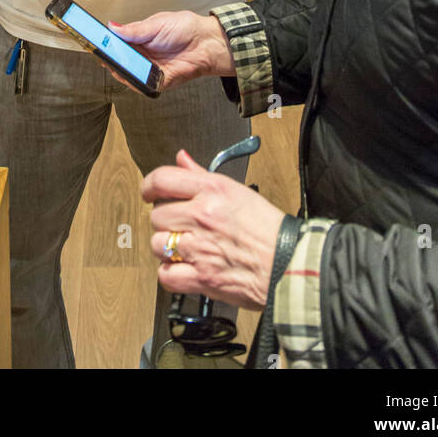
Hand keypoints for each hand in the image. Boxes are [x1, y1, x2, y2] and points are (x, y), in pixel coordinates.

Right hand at [106, 11, 234, 90]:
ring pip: (128, 74)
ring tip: (113, 63)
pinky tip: (128, 75)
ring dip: (120, 70)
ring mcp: (150, 69)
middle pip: (120, 60)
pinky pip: (143, 84)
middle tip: (101, 55)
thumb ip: (134, 29)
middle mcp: (143, 55)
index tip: (95, 42)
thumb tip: (112, 27)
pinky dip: (134, 81)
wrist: (206, 42)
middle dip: (110, 59)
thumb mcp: (156, 24)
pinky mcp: (159, 81)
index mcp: (140, 38)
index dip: (106, 44)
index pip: (118, 43)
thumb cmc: (185, 28)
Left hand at [143, 149, 284, 310]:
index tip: (149, 192)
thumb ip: (202, 175)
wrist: (289, 262)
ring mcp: (199, 248)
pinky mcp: (202, 277)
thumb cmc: (269, 229)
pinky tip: (183, 267)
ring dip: (167, 247)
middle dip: (165, 221)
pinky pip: (166, 275)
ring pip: (157, 244)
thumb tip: (181, 159)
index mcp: (212, 191)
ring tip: (184, 247)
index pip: (162, 179)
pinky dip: (171, 273)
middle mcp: (202, 216)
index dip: (149, 186)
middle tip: (179, 225)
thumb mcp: (237, 191)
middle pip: (157, 215)